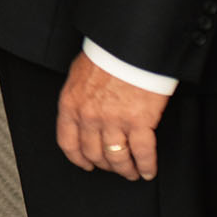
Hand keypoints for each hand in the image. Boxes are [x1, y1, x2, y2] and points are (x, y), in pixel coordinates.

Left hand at [55, 51, 168, 180]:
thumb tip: (82, 107)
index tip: (86, 164)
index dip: (78, 158)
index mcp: (71, 104)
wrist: (129, 44)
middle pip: (94, 153)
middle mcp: (89, 117)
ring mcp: (114, 121)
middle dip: (105, 165)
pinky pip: (142, 153)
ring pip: (117, 158)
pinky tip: (148, 170)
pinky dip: (146, 166)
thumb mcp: (80, 73)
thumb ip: (79, 96)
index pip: (68, 142)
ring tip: (132, 172)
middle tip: (114, 167)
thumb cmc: (107, 52)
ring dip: (125, 169)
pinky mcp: (139, 122)